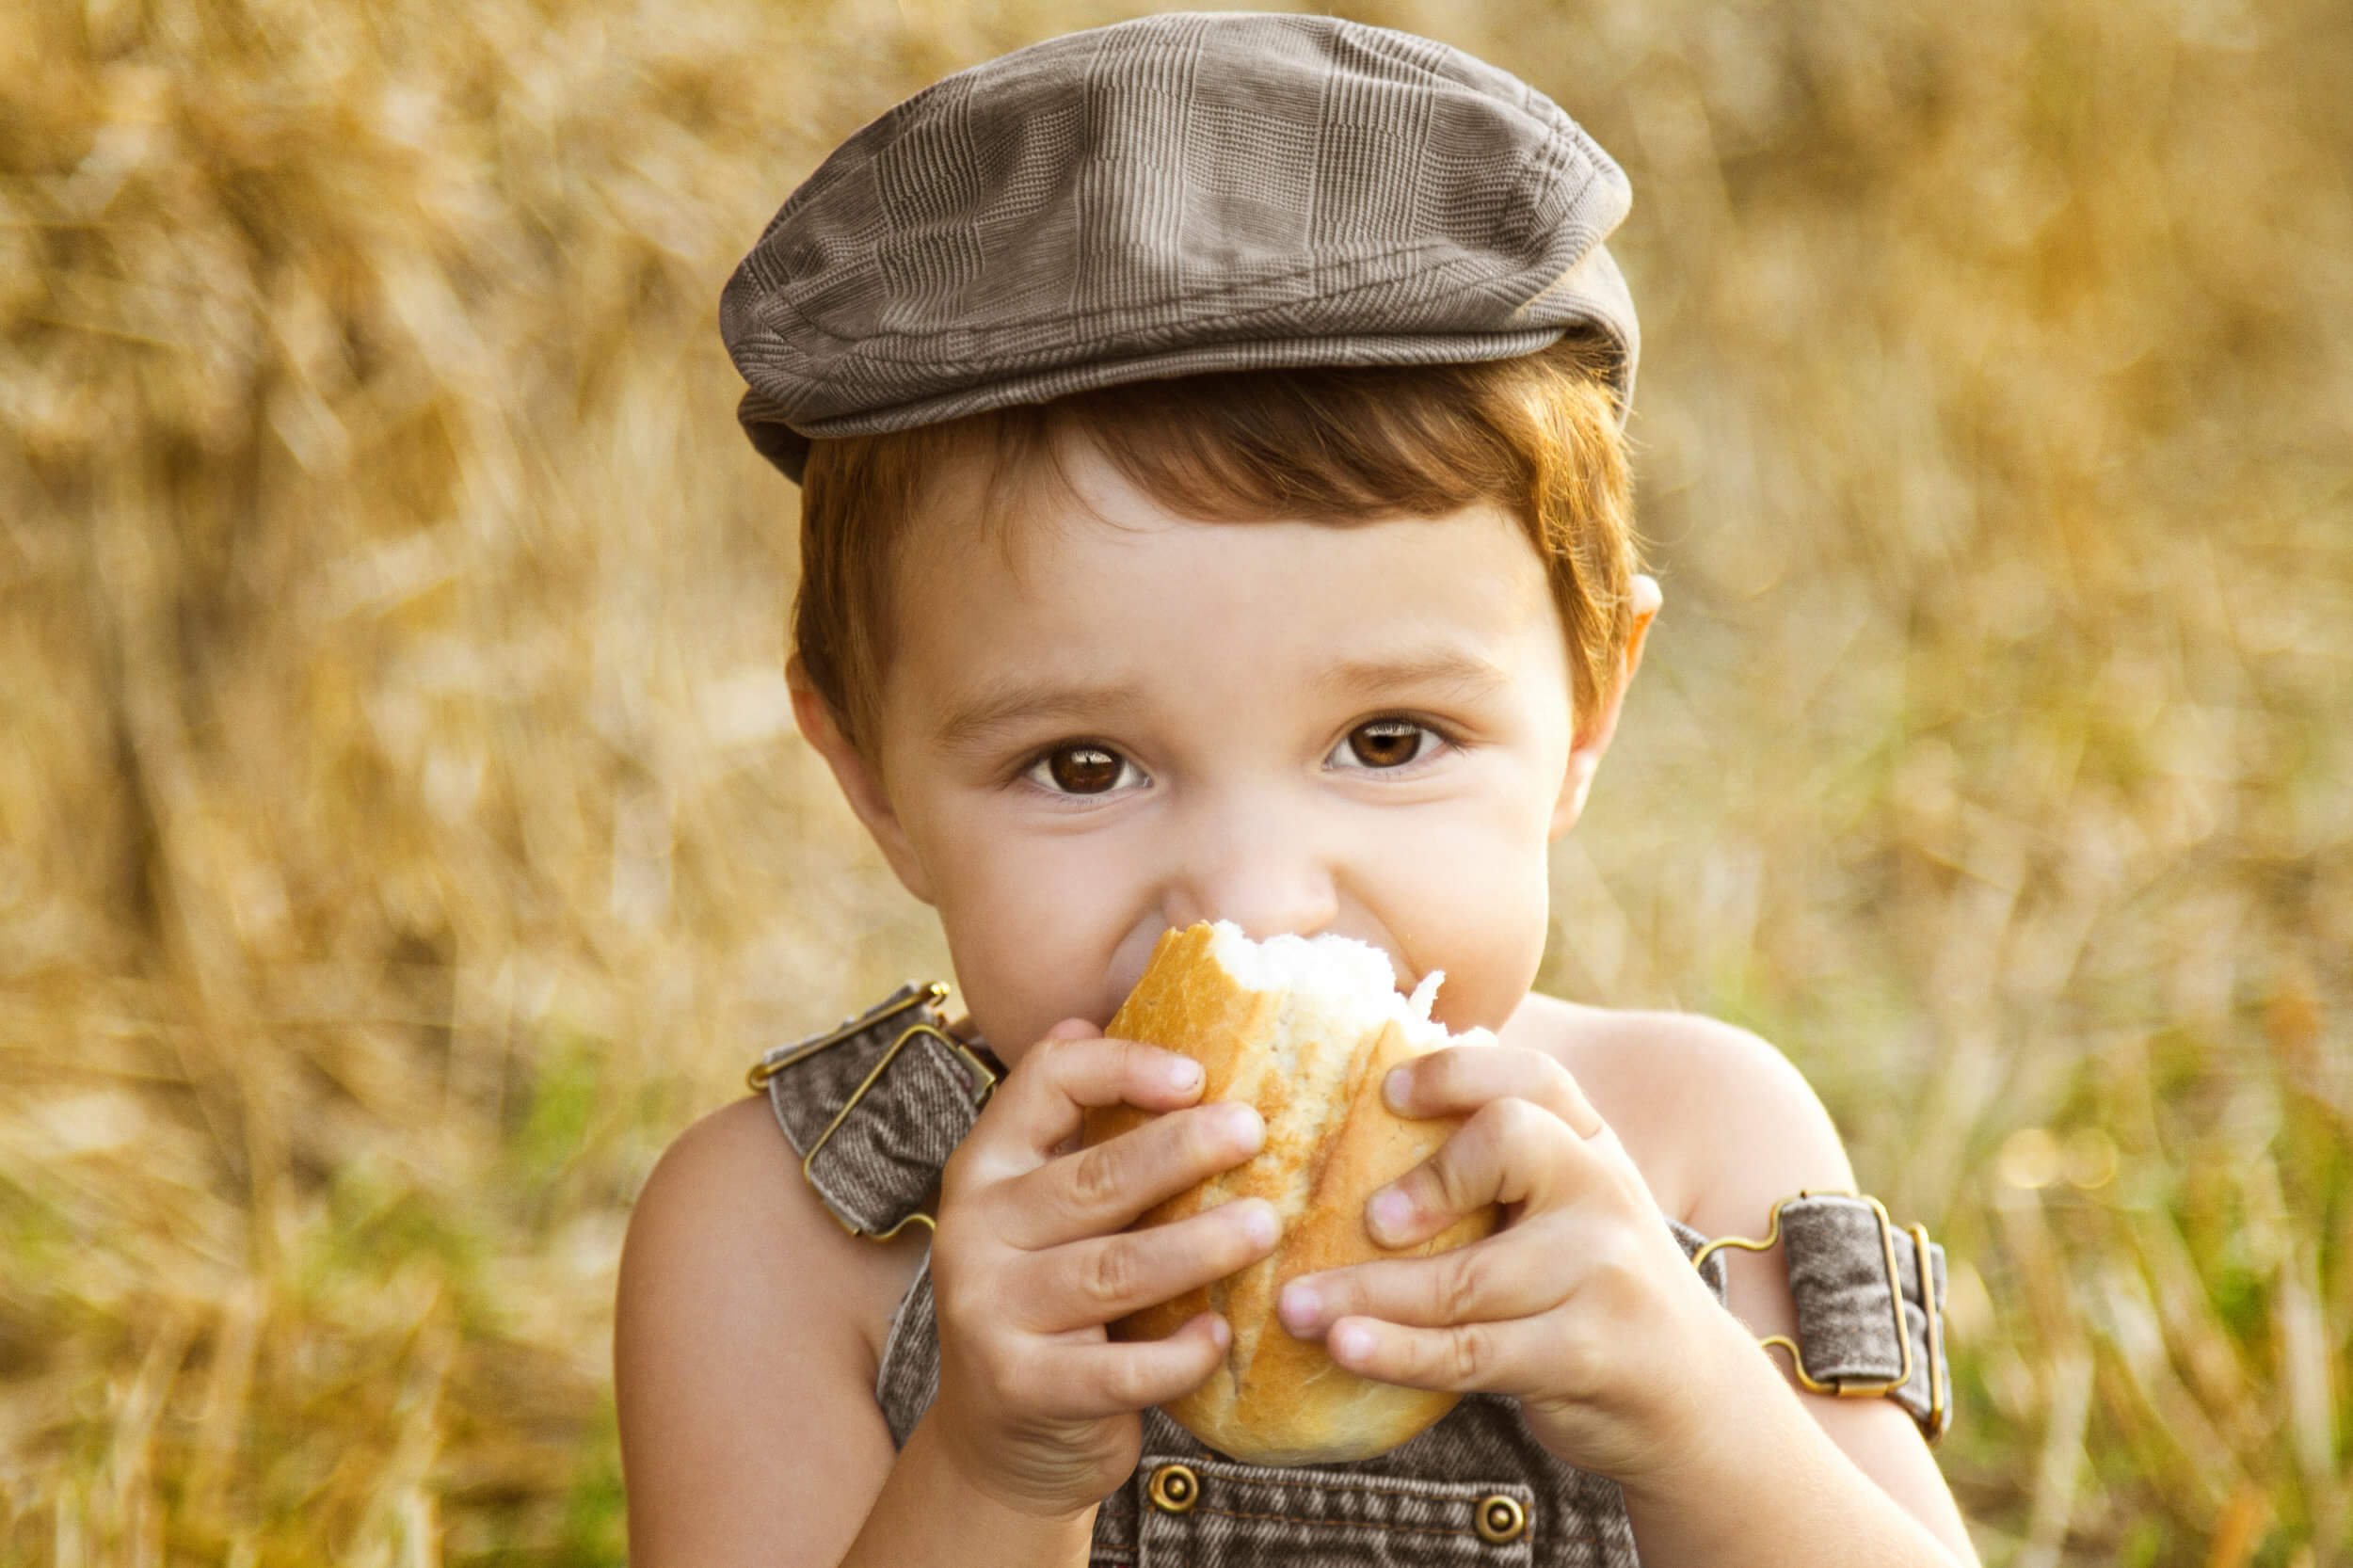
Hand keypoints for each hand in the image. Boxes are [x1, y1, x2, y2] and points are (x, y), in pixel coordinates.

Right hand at [923, 1019, 1281, 1519]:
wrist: (1000, 1441)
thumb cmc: (1051, 1303)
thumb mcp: (1045, 1214)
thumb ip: (1071, 1137)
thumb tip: (1089, 1020)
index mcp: (986, 1169)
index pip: (1041, 1086)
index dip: (1119, 1067)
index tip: (1195, 1074)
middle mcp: (976, 1231)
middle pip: (1091, 1178)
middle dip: (1178, 1149)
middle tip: (1255, 1130)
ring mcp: (992, 1311)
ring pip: (1112, 1268)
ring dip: (1197, 1246)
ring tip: (1264, 1226)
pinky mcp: (1024, 1386)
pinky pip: (1116, 1369)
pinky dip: (1175, 1354)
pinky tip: (1221, 1336)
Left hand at [1269, 1044, 1745, 1482]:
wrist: (1692, 1396)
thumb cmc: (1589, 1285)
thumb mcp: (1566, 1206)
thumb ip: (1497, 1165)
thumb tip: (1350, 1125)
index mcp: (1589, 1141)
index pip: (1533, 1077)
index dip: (1457, 1072)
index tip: (1387, 1091)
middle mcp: (1603, 1189)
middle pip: (1509, 1144)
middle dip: (1428, 1177)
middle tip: (1365, 1219)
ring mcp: (1602, 1273)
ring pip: (1466, 1275)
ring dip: (1367, 1292)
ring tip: (1292, 1306)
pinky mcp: (1586, 1354)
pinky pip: (1472, 1351)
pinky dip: (1398, 1351)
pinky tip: (1343, 1348)